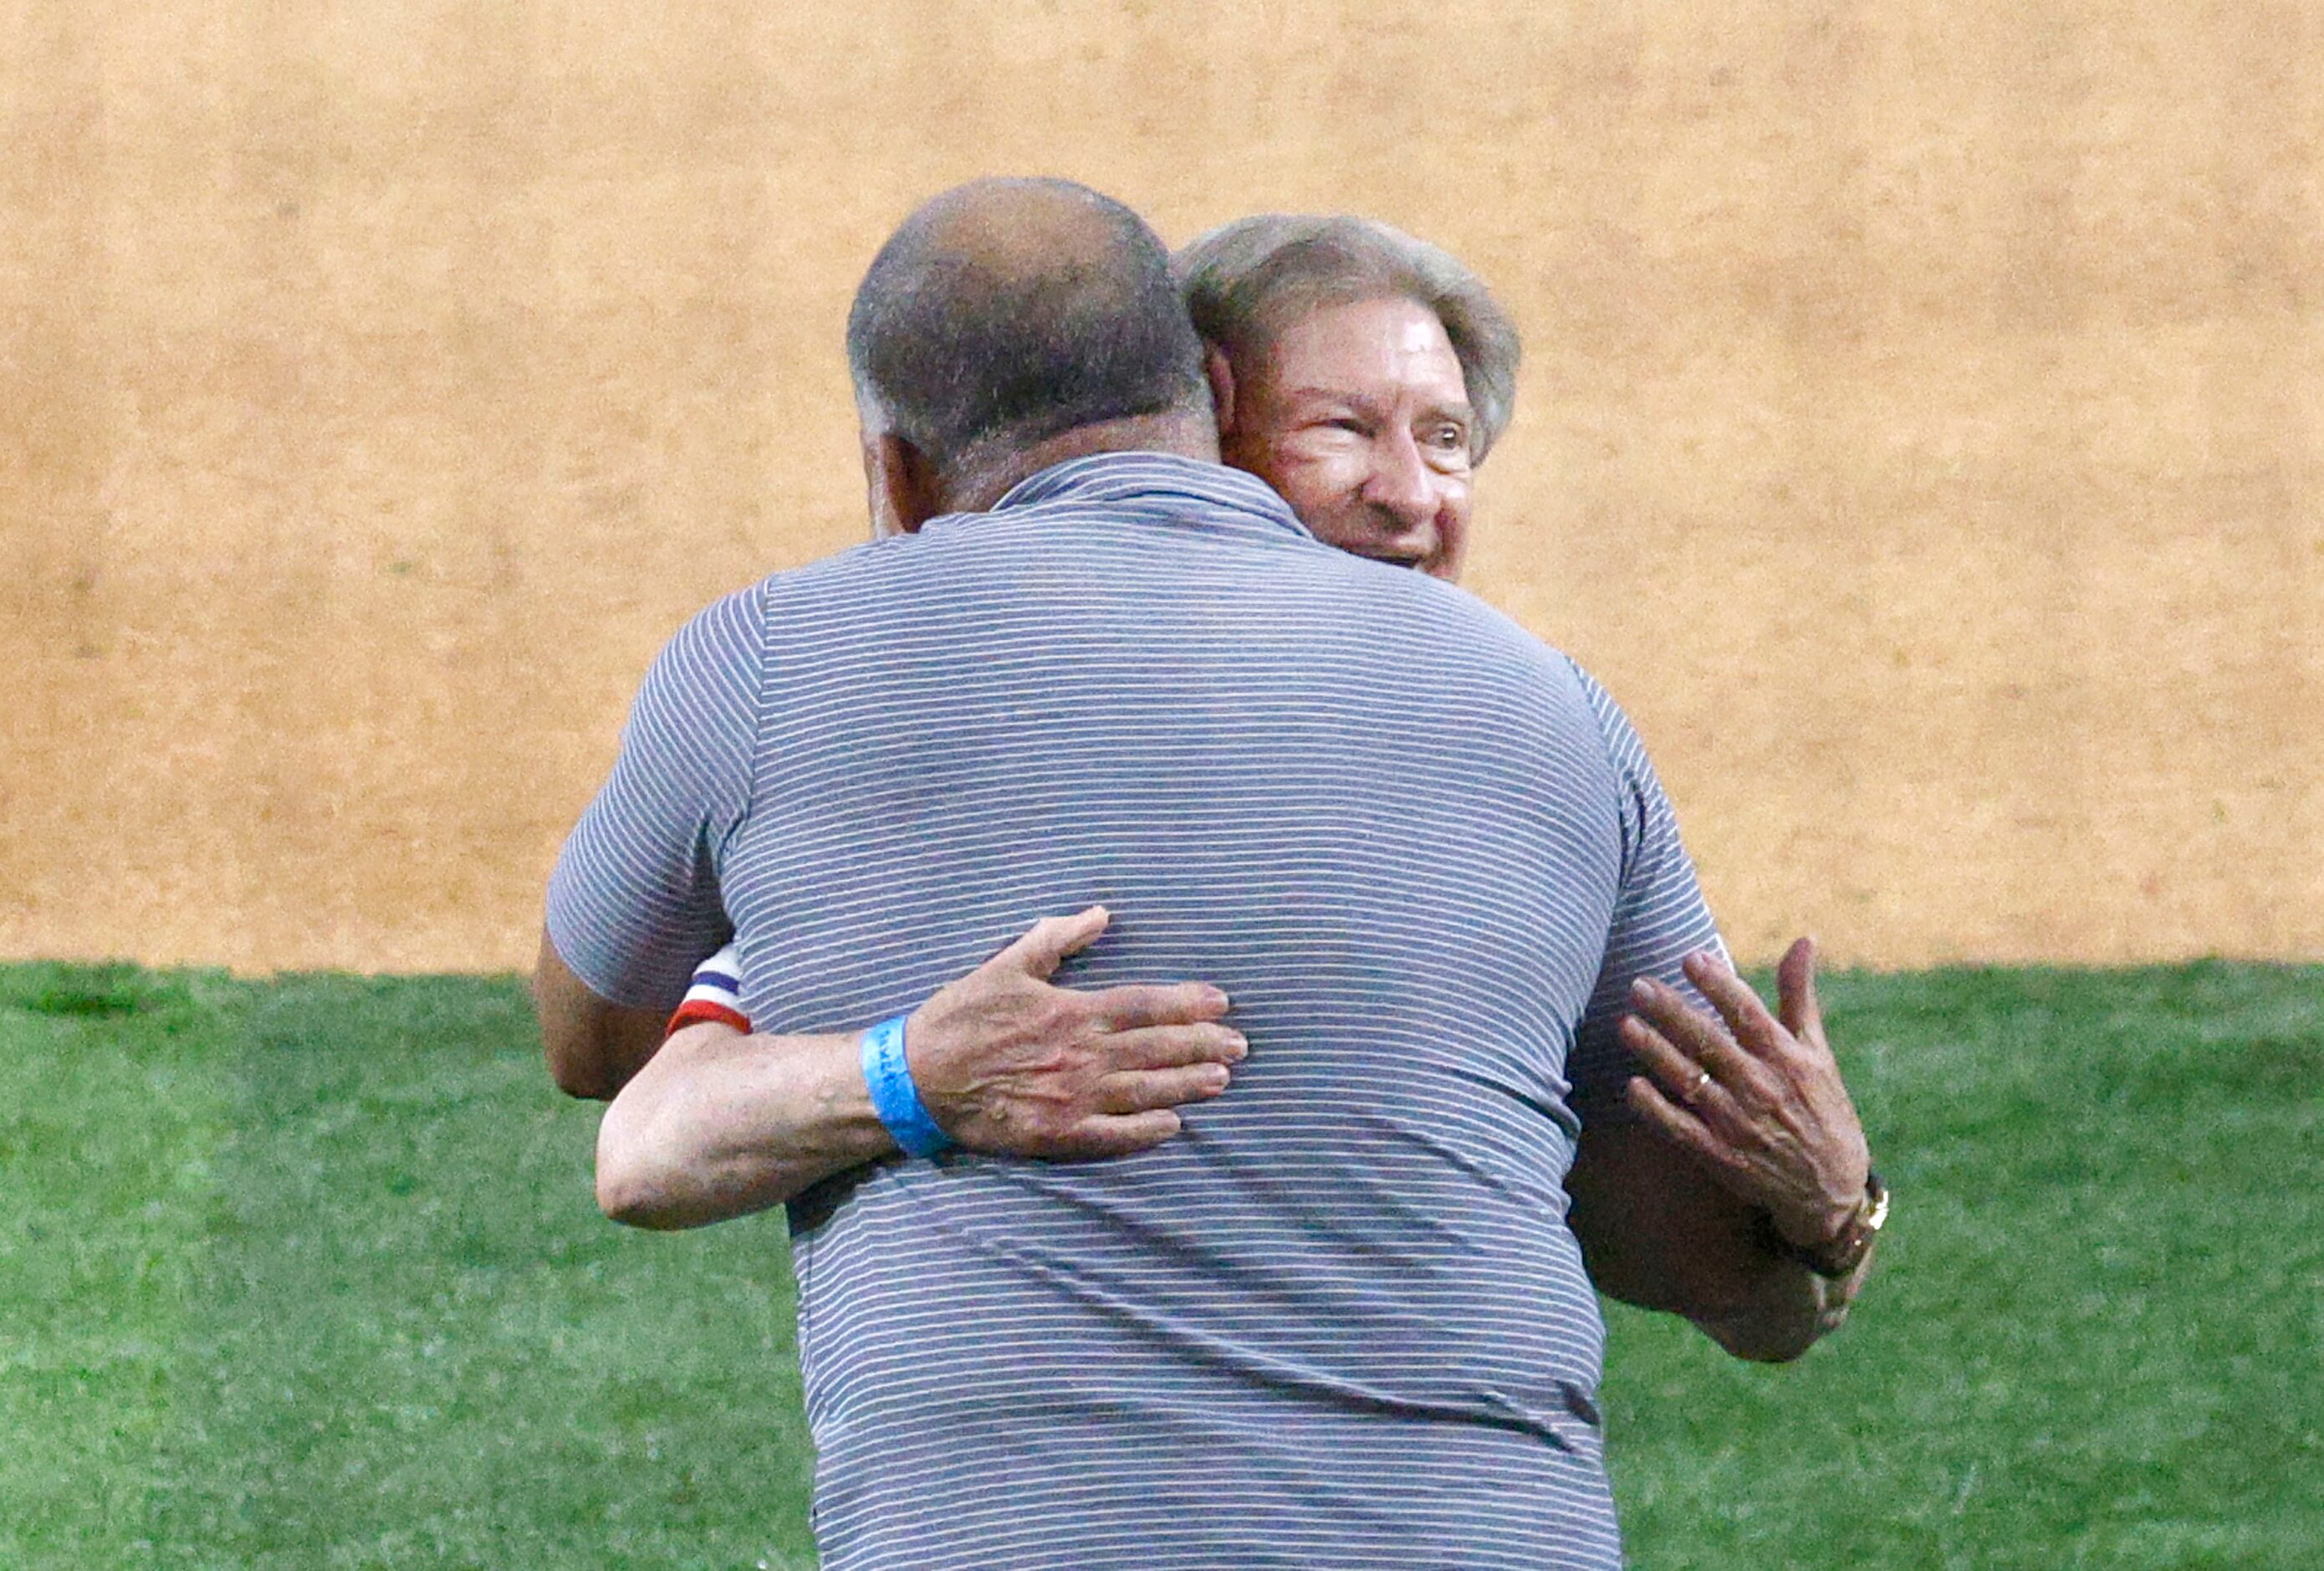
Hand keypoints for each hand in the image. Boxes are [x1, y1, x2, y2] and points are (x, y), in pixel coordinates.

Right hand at [906, 906, 1244, 1159]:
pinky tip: (1173, 1126)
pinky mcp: (1056, 1134)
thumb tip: (1101, 914)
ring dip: (1186, 1084)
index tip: (1222, 1003)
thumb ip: (1057, 938)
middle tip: (1240, 1046)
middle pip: (1156, 1048)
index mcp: (1071, 1011)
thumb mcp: (1005, 964)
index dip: (1188, 1004)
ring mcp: (1072, 1098)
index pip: (1145, 1005)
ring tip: (1221, 1080)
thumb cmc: (960, 1016)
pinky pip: (1113, 1136)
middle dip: (1203, 1045)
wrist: (916, 1078)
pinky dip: (1146, 1132)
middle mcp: (1080, 1055)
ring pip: (1144, 1091)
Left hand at [1619, 939, 1870, 1251]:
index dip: (1719, 985)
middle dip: (1672, 1012)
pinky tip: (1631, 1086)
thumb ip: (1799, 996)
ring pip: (1690, 1081)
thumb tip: (1804, 940)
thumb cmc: (1822, 1108)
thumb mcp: (1818, 1052)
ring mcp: (1739, 1123)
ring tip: (1625, 1024)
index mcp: (1787, 1058)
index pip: (1748, 1013)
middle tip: (1639, 985)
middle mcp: (1761, 1088)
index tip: (1690, 957)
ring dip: (1655, 1053)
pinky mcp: (1721, 1156)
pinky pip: (1681, 1129)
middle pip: (1710, 1043)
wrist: (1830, 1190)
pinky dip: (1656, 1109)